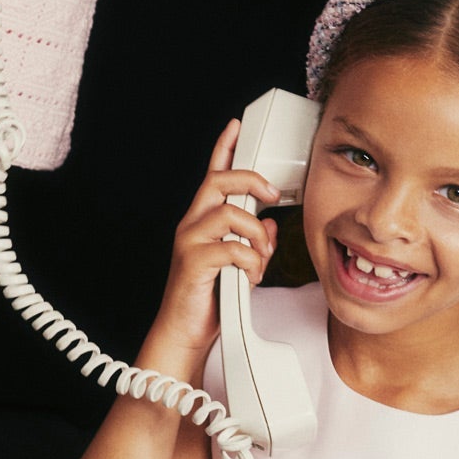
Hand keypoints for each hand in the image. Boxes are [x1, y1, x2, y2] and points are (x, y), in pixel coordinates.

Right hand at [148, 121, 281, 357]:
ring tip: (259, 258)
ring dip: (256, 235)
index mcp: (201, 220)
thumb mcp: (240, 264)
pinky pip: (232, 249)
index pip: (212, 174)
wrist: (186, 333)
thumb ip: (254, 241)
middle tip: (272, 194)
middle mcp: (191, 225)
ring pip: (230, 214)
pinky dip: (251, 262)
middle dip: (251, 180)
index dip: (224, 147)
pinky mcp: (193, 263)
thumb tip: (271, 226)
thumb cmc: (209, 298)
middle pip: (218, 181)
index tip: (237, 125)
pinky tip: (250, 278)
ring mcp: (190, 242)